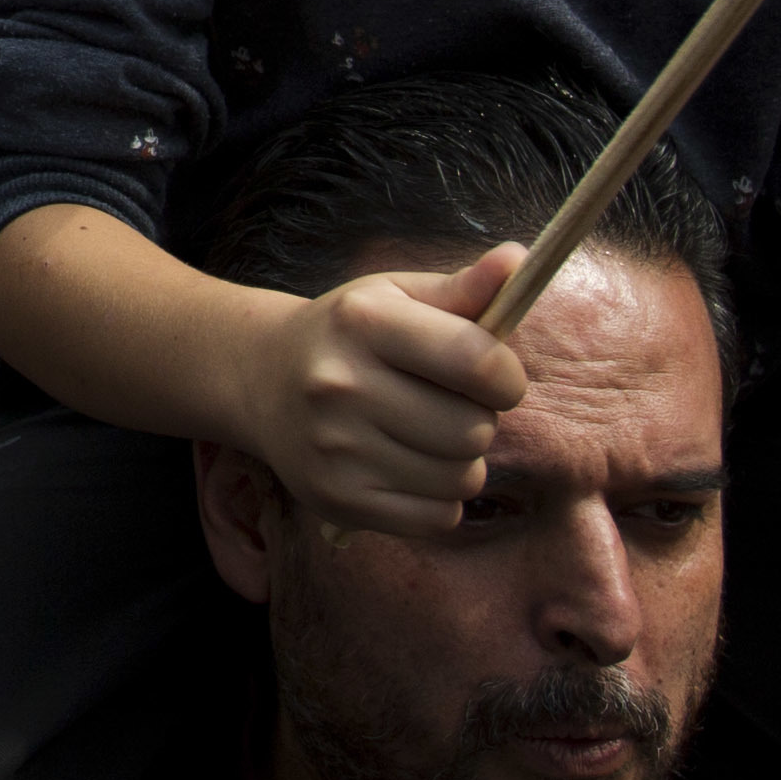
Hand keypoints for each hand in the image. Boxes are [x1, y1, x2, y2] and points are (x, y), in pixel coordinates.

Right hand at [216, 244, 530, 537]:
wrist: (262, 381)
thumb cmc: (347, 334)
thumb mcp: (394, 296)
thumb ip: (462, 288)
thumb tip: (519, 261)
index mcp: (362, 323)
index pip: (476, 362)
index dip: (507, 377)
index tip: (497, 378)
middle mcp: (340, 386)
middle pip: (473, 430)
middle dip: (478, 419)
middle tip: (448, 405)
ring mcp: (335, 449)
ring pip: (461, 479)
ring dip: (462, 462)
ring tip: (428, 436)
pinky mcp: (338, 501)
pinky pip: (438, 518)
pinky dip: (440, 499)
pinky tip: (410, 469)